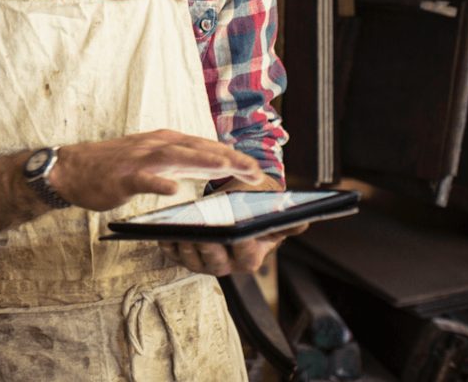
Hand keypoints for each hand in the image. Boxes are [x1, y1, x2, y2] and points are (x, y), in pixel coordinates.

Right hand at [44, 129, 262, 211]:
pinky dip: (159, 184)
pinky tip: (174, 191)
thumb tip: (209, 167)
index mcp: (163, 142)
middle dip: (227, 158)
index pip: (203, 146)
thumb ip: (178, 162)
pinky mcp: (122, 177)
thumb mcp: (150, 159)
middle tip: (254, 170)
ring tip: (225, 167)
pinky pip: (143, 180)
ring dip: (201, 161)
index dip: (231, 156)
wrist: (70, 169)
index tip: (255, 168)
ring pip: (175, 158)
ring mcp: (138, 160)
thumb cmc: (112, 167)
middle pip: (196, 148)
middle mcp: (154, 145)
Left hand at [158, 170, 304, 275]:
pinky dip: (169, 244)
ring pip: (194, 259)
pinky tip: (165, 231)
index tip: (236, 230)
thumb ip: (288, 219)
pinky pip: (175, 254)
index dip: (241, 243)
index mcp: (252, 255)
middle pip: (217, 261)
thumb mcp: (273, 208)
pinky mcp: (187, 255)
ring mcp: (206, 262)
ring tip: (180, 229)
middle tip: (201, 231)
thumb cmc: (254, 203)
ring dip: (186, 245)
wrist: (233, 202)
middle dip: (208, 247)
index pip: (247, 253)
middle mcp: (229, 264)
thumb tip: (303, 222)